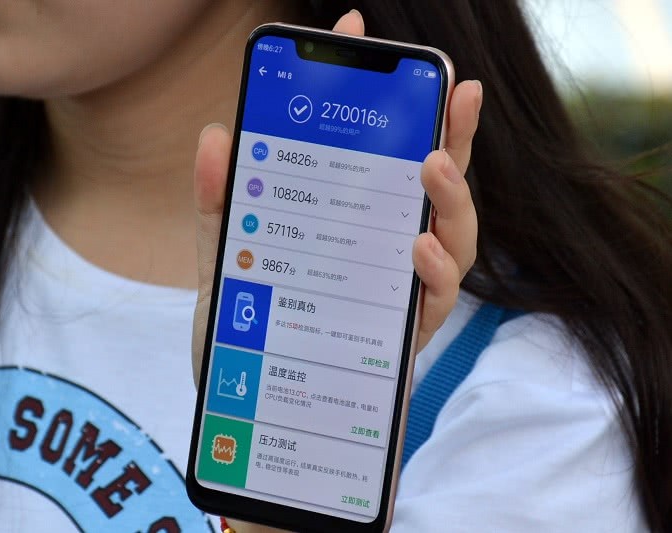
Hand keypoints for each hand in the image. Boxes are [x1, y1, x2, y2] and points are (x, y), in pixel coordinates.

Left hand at [191, 10, 480, 531]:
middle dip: (451, 133)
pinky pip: (436, 301)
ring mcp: (400, 294)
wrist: (249, 420)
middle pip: (435, 185)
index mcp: (351, 225)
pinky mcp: (404, 339)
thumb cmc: (246, 338)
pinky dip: (434, 271)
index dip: (377, 93)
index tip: (361, 33)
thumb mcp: (224, 264)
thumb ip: (221, 205)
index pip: (379, 151)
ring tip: (431, 166)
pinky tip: (417, 246)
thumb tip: (215, 135)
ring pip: (455, 238)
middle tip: (453, 90)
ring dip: (453, 198)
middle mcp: (385, 253)